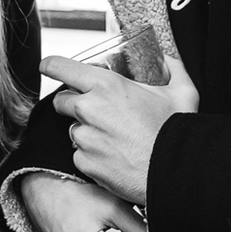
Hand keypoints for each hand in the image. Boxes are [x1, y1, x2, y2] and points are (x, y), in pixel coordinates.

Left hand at [43, 54, 198, 206]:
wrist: (174, 172)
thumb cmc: (174, 132)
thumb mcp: (181, 92)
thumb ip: (173, 68)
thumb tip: (168, 59)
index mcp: (106, 85)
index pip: (60, 67)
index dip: (51, 66)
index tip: (49, 67)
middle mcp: (88, 109)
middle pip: (62, 100)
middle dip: (74, 102)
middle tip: (97, 109)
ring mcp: (84, 138)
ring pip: (73, 129)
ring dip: (86, 130)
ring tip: (114, 136)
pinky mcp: (84, 162)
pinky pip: (79, 154)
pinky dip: (91, 154)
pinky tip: (113, 155)